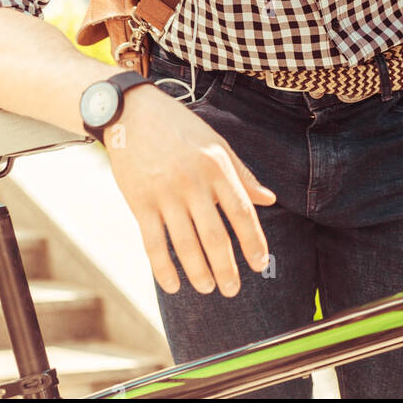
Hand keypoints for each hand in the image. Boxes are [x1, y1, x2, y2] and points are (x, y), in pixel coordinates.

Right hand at [102, 82, 275, 296]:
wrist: (133, 111)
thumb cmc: (180, 128)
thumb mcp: (216, 144)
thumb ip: (242, 174)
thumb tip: (270, 199)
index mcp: (216, 166)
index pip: (241, 212)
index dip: (253, 242)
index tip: (260, 264)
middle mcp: (193, 182)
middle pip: (215, 236)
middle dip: (226, 269)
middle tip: (232, 290)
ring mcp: (165, 194)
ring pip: (185, 245)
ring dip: (198, 273)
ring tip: (207, 288)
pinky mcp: (139, 202)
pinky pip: (153, 243)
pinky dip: (163, 269)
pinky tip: (173, 285)